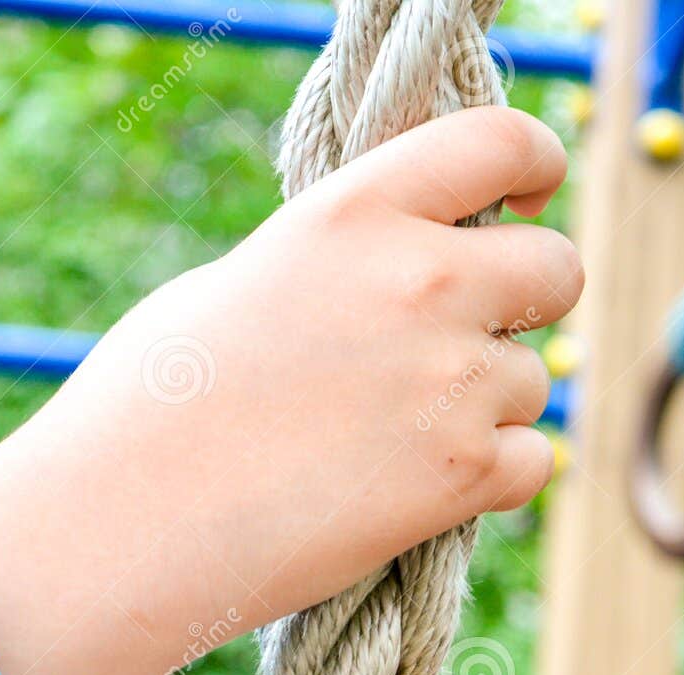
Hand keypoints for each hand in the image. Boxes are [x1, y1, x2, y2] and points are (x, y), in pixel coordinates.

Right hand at [0, 106, 581, 674]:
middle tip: (482, 334)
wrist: (126, 526)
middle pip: (557, 268)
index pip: (502, 140)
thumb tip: (399, 267)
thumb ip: (342, 263)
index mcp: (356, 212)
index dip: (535, 164)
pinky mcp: (460, 477)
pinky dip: (497, 476)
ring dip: (492, 406)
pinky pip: (534, 461)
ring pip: (536, 380)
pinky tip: (430, 486)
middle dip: (533, 299)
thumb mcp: (244, 284)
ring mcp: (448, 382)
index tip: (528, 196)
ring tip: (401, 437)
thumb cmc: (151, 408)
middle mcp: (419, 282)